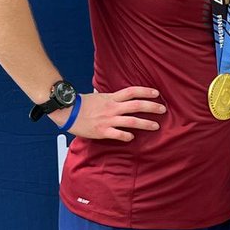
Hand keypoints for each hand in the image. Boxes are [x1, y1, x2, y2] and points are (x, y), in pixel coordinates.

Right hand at [50, 87, 164, 140]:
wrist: (66, 112)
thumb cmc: (82, 105)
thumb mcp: (99, 97)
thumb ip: (111, 98)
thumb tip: (121, 96)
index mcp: (111, 98)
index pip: (132, 92)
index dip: (145, 91)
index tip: (157, 93)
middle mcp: (112, 107)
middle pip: (136, 105)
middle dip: (152, 107)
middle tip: (163, 109)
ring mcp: (108, 120)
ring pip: (131, 121)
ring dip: (146, 123)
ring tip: (156, 125)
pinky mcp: (102, 131)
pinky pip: (118, 134)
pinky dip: (127, 136)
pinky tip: (132, 137)